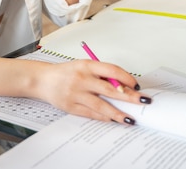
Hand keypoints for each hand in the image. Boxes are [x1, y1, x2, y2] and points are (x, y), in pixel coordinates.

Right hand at [35, 59, 151, 124]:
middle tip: (143, 101)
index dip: (126, 78)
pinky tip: (113, 119)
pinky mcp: (71, 106)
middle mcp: (82, 79)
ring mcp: (76, 94)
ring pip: (101, 104)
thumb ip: (101, 74)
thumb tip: (123, 86)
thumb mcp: (84, 66)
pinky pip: (91, 113)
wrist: (43, 80)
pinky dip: (104, 117)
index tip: (136, 85)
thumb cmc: (67, 72)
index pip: (112, 70)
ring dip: (117, 113)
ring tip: (130, 118)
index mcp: (87, 65)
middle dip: (129, 96)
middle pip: (110, 89)